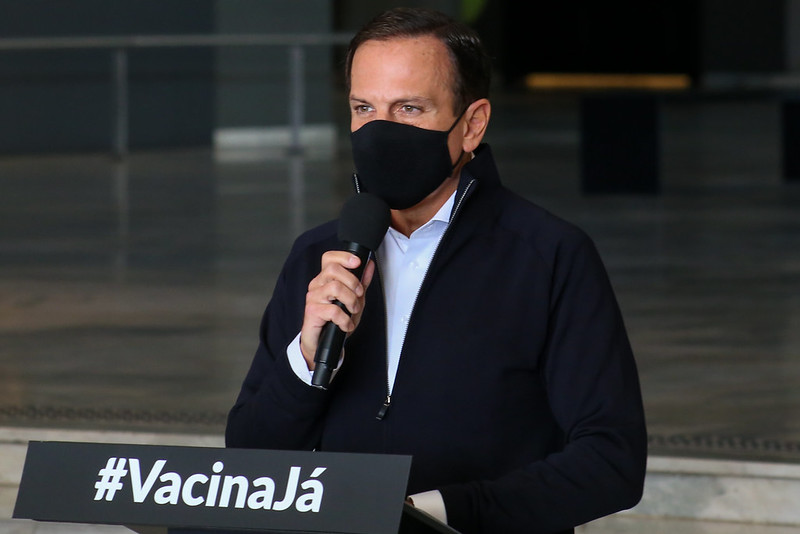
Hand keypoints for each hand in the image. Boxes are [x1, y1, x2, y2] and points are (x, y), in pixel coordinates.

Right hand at [300, 251, 375, 368]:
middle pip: (333, 269)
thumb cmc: (336, 320)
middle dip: (353, 282)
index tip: (358, 262)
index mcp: (325, 279)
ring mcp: (313, 298)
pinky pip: (333, 310)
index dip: (344, 257)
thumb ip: (361, 282)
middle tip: (359, 295)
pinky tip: (346, 325)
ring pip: (335, 288)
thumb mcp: (354, 300)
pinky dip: (345, 320)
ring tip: (353, 311)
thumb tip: (369, 265)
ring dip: (351, 301)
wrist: (322, 343)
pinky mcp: (312, 312)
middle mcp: (317, 285)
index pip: (329, 258)